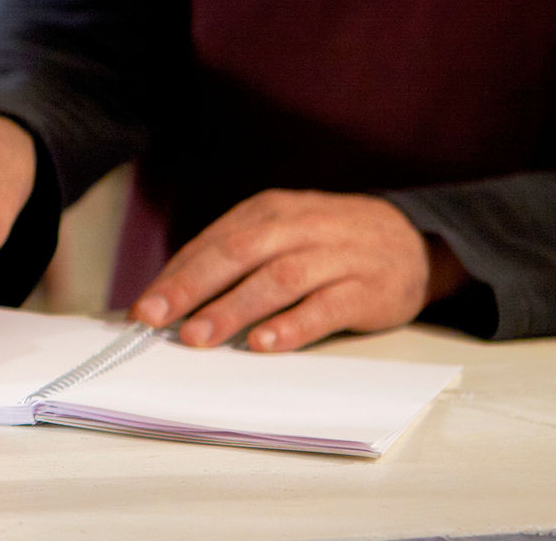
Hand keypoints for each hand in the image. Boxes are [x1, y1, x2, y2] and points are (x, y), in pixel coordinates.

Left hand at [130, 189, 464, 350]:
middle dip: (192, 288)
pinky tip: (264, 344)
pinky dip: (292, 326)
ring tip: (199, 337)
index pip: (212, 243)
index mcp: (268, 212)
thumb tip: (173, 295)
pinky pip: (325, 307)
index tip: (143, 308)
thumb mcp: (280, 234)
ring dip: (234, 309)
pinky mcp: (367, 288)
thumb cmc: (327, 243)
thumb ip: (234, 259)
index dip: (175, 276)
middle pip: (237, 255)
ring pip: (277, 280)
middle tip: (157, 318)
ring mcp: (335, 256)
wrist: (412, 239)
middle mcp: (299, 227)